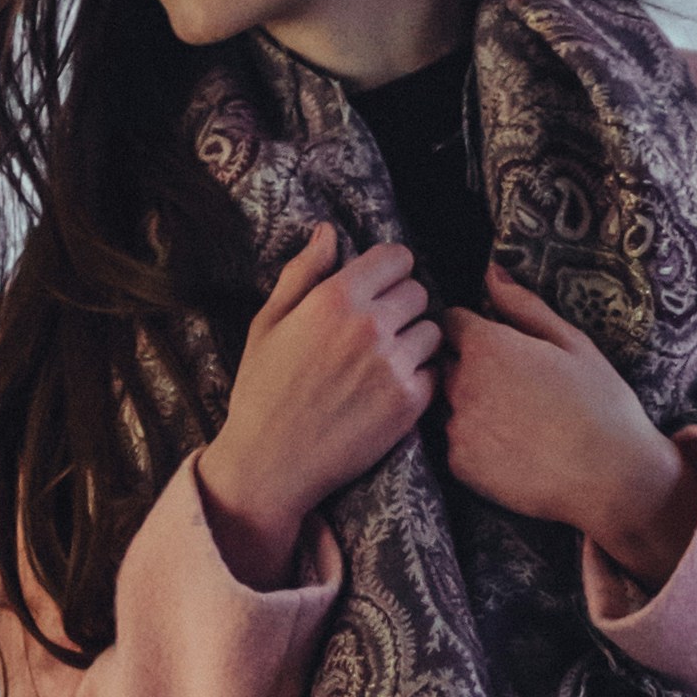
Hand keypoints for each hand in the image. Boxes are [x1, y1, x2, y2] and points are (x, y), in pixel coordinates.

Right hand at [194, 226, 437, 583]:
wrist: (271, 464)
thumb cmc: (263, 392)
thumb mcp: (268, 324)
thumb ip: (302, 273)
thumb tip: (328, 232)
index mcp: (335, 298)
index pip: (396, 257)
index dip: (388, 271)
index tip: (377, 289)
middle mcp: (370, 325)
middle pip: (418, 292)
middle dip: (401, 305)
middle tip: (377, 331)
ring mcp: (394, 364)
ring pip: (432, 331)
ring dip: (414, 341)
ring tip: (383, 362)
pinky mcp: (410, 402)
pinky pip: (433, 371)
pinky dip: (418, 378)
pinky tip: (386, 391)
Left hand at [440, 268, 696, 593]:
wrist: (611, 477)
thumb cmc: (600, 403)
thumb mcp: (572, 342)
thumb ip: (523, 305)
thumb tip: (491, 272)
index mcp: (486, 345)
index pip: (451, 322)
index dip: (473, 330)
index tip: (498, 345)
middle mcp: (461, 384)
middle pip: (447, 364)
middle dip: (470, 368)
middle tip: (516, 388)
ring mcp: (456, 426)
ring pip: (450, 405)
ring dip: (472, 407)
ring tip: (518, 423)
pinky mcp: (459, 465)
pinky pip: (456, 444)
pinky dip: (476, 445)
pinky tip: (513, 450)